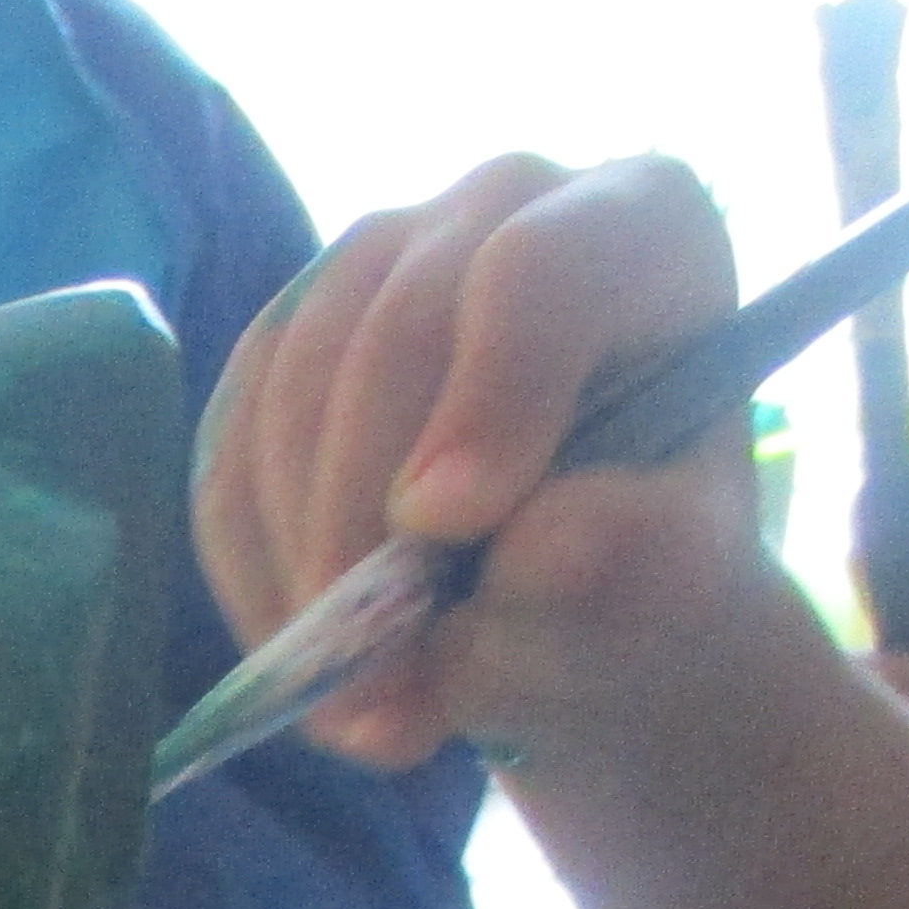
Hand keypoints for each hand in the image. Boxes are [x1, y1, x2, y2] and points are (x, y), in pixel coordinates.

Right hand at [193, 154, 790, 775]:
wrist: (590, 607)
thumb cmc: (650, 574)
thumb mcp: (681, 583)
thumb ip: (638, 559)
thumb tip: (543, 552)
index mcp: (642, 226)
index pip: (539, 270)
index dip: (483, 397)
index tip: (448, 535)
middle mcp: (500, 205)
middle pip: (394, 325)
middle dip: (366, 512)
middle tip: (381, 676)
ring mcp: (376, 264)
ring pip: (290, 386)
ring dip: (303, 559)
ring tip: (360, 703)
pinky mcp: (283, 347)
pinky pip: (227, 449)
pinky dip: (251, 568)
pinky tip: (305, 659)